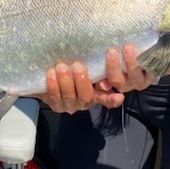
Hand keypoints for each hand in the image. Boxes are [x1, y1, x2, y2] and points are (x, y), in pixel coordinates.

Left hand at [41, 44, 155, 113]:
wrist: (50, 68)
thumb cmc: (71, 63)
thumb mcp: (85, 63)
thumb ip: (96, 70)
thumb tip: (104, 81)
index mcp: (96, 92)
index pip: (107, 98)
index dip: (113, 99)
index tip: (119, 96)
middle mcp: (85, 101)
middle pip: (86, 96)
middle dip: (82, 81)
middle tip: (78, 66)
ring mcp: (70, 104)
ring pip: (70, 97)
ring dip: (65, 81)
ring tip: (61, 67)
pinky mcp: (56, 105)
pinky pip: (55, 98)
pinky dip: (53, 86)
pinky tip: (51, 74)